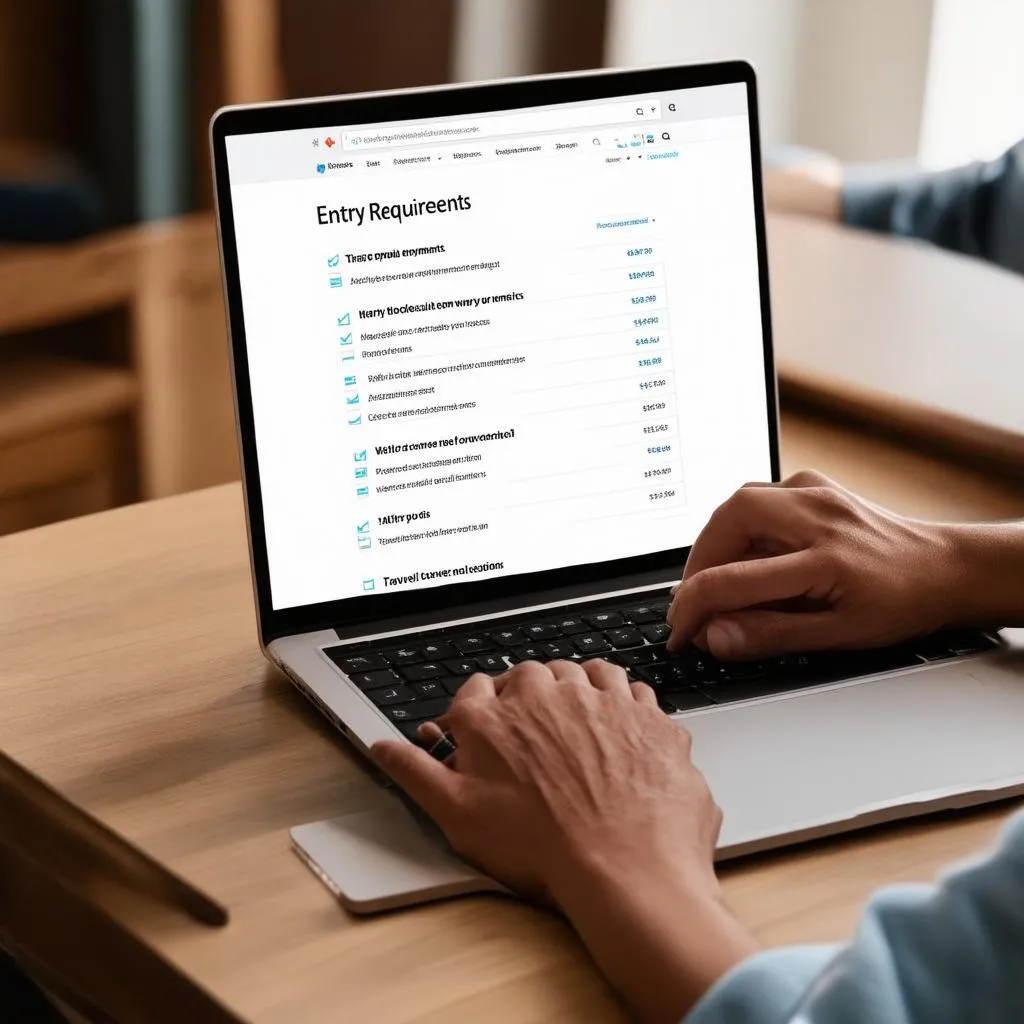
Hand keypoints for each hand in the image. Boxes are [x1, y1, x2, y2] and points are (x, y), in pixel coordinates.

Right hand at [371, 660, 756, 1022]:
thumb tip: (383, 748)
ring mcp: (600, 699)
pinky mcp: (645, 714)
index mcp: (495, 716)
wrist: (626, 872)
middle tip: (530, 734)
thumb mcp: (457, 816)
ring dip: (574, 688)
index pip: (476, 691)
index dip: (479, 711)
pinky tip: (619, 721)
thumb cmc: (542, 849)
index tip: (484, 730)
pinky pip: (631, 687)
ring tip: (573, 721)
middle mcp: (546, 694)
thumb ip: (416, 772)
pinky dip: (622, 697)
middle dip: (527, 698)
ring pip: (580, 672)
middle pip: (529, 676)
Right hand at [668, 470, 964, 658]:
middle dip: (697, 563)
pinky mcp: (814, 485)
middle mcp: (817, 517)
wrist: (946, 568)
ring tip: (714, 578)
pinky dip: (739, 523)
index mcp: (825, 560)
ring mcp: (816, 494)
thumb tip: (715, 636)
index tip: (681, 633)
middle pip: (729, 520)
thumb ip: (771, 635)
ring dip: (715, 541)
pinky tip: (745, 549)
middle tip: (692, 599)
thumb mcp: (839, 637)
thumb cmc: (901, 603)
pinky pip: (759, 494)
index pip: (733, 580)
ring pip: (739, 501)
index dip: (693, 610)